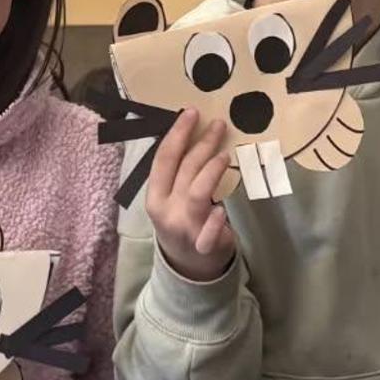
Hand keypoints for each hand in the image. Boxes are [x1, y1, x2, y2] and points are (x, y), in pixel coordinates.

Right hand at [144, 110, 235, 282]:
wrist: (187, 267)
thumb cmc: (181, 222)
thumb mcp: (170, 199)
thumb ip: (179, 174)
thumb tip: (195, 134)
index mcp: (155, 196)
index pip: (164, 158)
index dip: (178, 134)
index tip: (192, 113)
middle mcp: (166, 210)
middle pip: (184, 170)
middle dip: (201, 144)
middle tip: (219, 125)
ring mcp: (184, 228)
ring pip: (197, 193)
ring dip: (211, 170)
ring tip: (225, 154)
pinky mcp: (204, 246)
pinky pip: (209, 231)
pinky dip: (215, 220)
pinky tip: (222, 210)